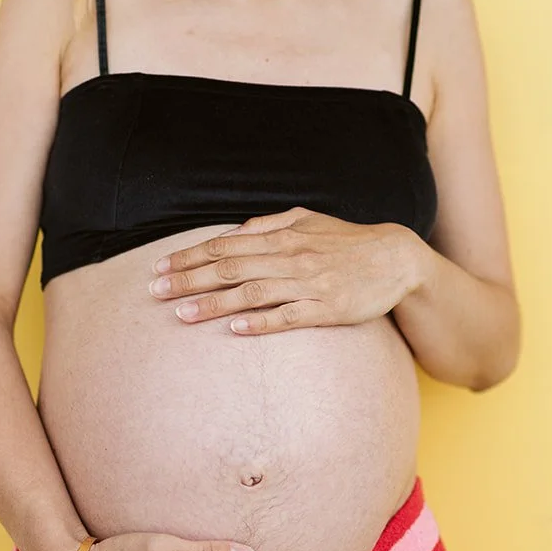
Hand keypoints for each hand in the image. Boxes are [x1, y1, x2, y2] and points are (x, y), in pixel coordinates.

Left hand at [147, 207, 428, 333]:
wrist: (397, 259)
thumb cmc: (347, 241)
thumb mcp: (308, 220)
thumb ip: (269, 225)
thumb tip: (234, 231)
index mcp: (282, 236)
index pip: (225, 246)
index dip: (189, 257)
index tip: (159, 269)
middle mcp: (291, 257)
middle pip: (230, 268)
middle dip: (188, 280)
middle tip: (154, 293)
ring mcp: (309, 284)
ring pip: (252, 293)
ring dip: (214, 304)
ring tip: (181, 316)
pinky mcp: (327, 309)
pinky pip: (289, 317)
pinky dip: (260, 323)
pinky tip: (235, 330)